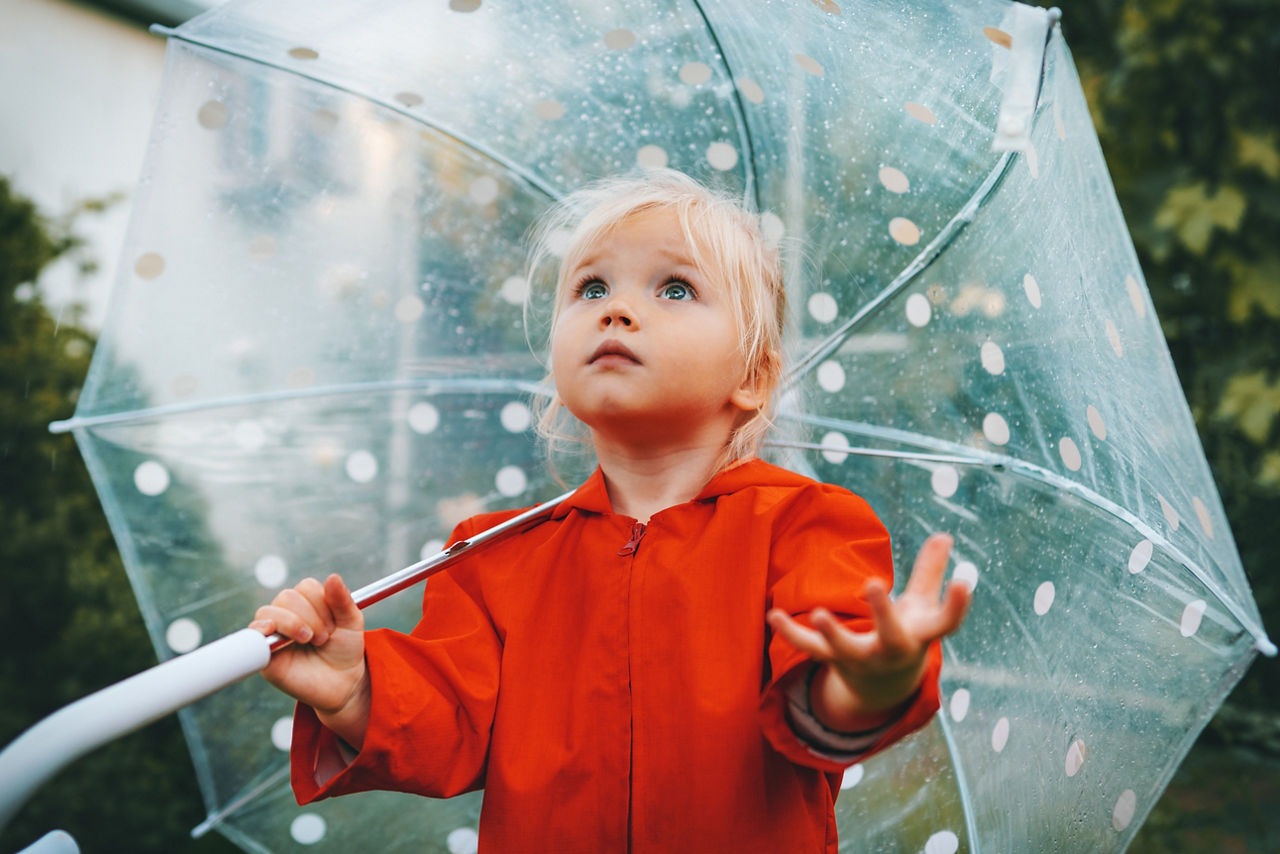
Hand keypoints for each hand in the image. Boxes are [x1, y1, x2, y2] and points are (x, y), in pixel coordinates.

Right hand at [250, 574, 369, 746]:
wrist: (342, 683)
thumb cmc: (344, 651)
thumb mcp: (351, 623)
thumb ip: (343, 601)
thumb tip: (333, 576)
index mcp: (308, 603)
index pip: (306, 587)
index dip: (321, 603)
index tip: (334, 625)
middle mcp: (288, 614)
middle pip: (287, 597)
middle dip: (310, 616)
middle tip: (324, 637)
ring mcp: (274, 632)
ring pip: (269, 612)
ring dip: (293, 623)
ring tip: (309, 641)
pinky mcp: (264, 653)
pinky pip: (252, 634)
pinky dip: (260, 629)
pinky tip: (273, 632)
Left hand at [766, 533, 970, 725]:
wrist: (883, 688)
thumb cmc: (906, 636)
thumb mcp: (922, 609)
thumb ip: (929, 573)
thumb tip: (944, 535)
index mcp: (918, 636)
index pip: (945, 624)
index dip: (956, 605)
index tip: (965, 583)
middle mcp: (891, 651)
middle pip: (890, 636)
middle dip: (882, 612)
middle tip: (873, 583)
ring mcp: (861, 659)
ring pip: (845, 649)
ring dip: (832, 633)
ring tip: (820, 613)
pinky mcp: (833, 659)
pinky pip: (810, 648)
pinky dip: (791, 633)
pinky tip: (773, 615)